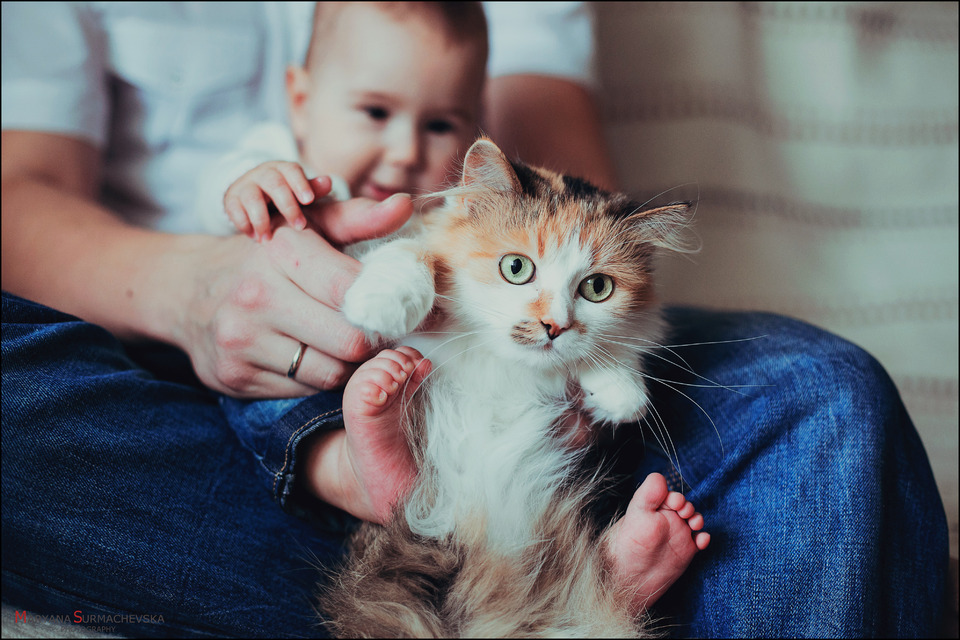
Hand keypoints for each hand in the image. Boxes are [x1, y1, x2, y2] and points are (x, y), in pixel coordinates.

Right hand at [175, 194, 412, 396]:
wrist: (186, 289)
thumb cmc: (263, 256)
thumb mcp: (307, 227)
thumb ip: (359, 219)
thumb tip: (406, 204)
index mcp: (280, 250)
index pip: (353, 291)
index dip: (385, 303)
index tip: (395, 305)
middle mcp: (256, 296)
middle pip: (349, 341)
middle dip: (370, 339)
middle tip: (373, 331)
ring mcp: (241, 340)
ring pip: (331, 373)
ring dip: (347, 364)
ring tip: (341, 343)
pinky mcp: (234, 377)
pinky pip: (303, 391)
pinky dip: (316, 378)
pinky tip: (309, 356)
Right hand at [223, 160, 336, 241]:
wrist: (251, 193)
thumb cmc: (284, 194)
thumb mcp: (299, 191)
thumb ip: (313, 189)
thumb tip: (328, 182)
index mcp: (283, 169)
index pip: (292, 171)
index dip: (300, 184)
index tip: (308, 200)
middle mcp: (263, 174)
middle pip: (274, 183)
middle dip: (288, 205)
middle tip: (299, 227)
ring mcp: (246, 185)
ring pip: (252, 197)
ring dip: (261, 220)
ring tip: (267, 239)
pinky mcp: (231, 199)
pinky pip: (234, 209)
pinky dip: (243, 224)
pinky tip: (254, 236)